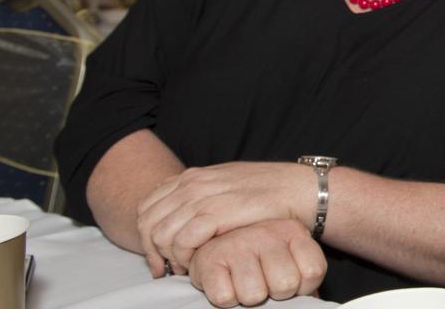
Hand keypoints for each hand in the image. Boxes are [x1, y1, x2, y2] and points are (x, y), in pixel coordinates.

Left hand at [137, 161, 312, 276]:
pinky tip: (197, 263)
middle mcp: (192, 184)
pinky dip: (183, 256)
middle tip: (167, 268)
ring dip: (168, 256)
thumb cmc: (268, 191)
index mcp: (192, 176)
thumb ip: (202, 193)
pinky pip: (182, 240)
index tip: (159, 256)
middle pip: (148, 222)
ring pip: (161, 233)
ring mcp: (203, 197)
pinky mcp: (216, 213)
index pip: (147, 206)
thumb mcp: (227, 184)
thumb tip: (182, 209)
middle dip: (152, 251)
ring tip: (184, 267)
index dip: (146, 235)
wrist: (297, 189)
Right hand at [188, 219, 325, 307]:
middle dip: (275, 294)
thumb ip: (303, 277)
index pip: (313, 271)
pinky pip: (225, 298)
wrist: (213, 246)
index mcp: (293, 232)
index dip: (303, 288)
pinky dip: (226, 299)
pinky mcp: (209, 259)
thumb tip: (310, 302)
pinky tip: (227, 284)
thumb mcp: (288, 260)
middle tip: (264, 283)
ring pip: (254, 295)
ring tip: (244, 284)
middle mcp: (267, 232)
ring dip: (249, 298)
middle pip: (285, 285)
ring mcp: (238, 243)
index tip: (292, 283)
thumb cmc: (258, 261)